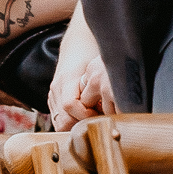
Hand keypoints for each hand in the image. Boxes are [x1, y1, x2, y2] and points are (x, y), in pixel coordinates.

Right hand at [49, 15, 114, 129]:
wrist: (76, 46)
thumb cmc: (92, 57)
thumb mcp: (101, 69)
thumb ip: (106, 86)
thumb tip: (120, 106)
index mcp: (68, 78)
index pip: (70, 105)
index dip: (85, 115)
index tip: (100, 116)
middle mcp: (57, 88)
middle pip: (62, 120)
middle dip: (80, 126)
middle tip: (99, 125)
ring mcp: (52, 95)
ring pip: (59, 123)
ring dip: (76, 127)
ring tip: (93, 124)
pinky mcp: (52, 100)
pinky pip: (58, 120)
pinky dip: (71, 124)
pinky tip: (85, 122)